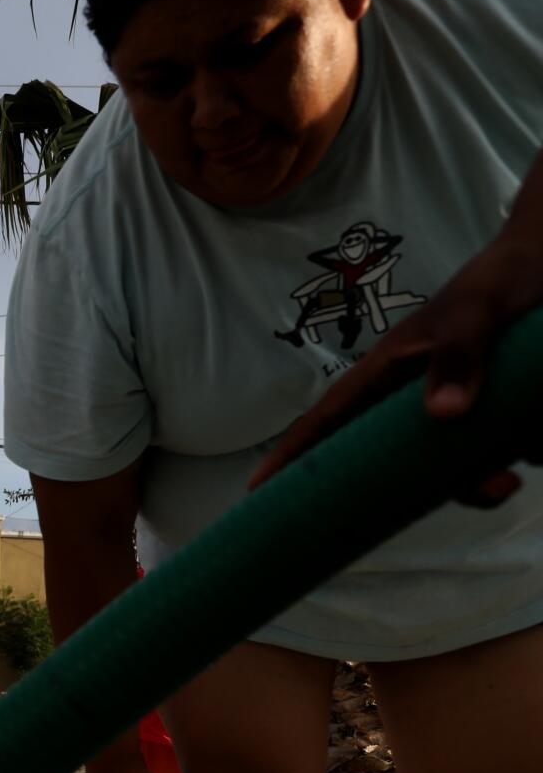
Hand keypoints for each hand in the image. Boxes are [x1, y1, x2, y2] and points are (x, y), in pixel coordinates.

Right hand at [250, 233, 542, 505]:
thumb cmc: (503, 279)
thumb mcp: (478, 313)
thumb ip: (458, 358)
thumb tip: (443, 414)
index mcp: (388, 370)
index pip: (328, 416)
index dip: (291, 452)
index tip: (256, 488)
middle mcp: (409, 395)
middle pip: (387, 459)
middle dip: (418, 491)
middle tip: (480, 493)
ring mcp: (446, 406)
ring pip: (442, 464)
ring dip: (476, 481)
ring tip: (510, 480)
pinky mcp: (485, 412)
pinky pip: (485, 453)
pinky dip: (511, 455)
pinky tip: (532, 442)